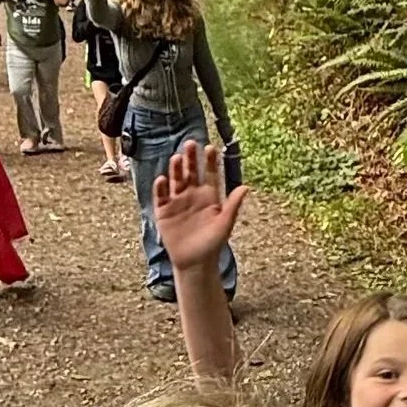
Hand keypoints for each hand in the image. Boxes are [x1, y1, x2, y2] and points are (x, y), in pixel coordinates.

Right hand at [152, 139, 244, 273]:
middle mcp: (192, 195)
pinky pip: (161, 196)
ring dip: (175, 169)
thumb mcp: (225, 224)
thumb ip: (233, 205)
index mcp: (209, 196)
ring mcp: (177, 202)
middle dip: (190, 158)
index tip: (210, 148)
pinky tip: (163, 180)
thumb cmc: (212, 244)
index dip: (209, 161)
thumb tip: (246, 187)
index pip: (209, 174)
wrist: (195, 263)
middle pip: (190, 172)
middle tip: (190, 144)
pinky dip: (161, 188)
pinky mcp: (163, 211)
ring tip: (177, 158)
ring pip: (175, 180)